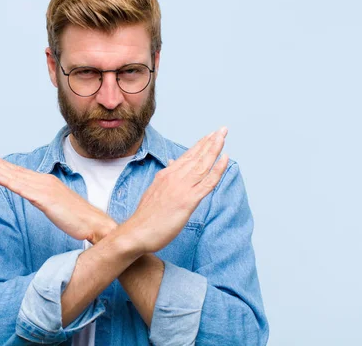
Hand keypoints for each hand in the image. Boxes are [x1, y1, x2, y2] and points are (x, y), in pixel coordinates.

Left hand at [0, 155, 116, 243]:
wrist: (94, 222)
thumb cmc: (78, 217)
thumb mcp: (57, 204)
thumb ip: (45, 198)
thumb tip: (35, 197)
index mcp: (46, 182)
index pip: (21, 172)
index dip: (4, 166)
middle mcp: (44, 181)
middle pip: (15, 170)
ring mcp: (44, 189)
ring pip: (15, 177)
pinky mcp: (44, 200)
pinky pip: (21, 189)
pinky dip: (7, 181)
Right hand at [119, 127, 229, 254]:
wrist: (136, 232)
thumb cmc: (145, 217)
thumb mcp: (154, 192)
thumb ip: (165, 179)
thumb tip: (171, 165)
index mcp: (166, 175)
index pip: (187, 156)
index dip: (200, 145)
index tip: (210, 135)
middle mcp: (174, 178)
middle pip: (196, 156)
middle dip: (210, 142)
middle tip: (222, 129)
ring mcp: (181, 188)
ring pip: (203, 165)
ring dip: (215, 149)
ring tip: (223, 136)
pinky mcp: (188, 201)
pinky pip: (207, 183)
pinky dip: (217, 170)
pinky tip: (225, 159)